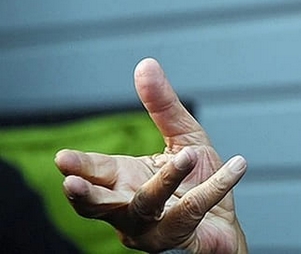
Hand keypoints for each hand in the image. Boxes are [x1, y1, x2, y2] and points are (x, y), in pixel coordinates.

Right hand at [55, 58, 247, 252]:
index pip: (97, 174)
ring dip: (164, 181)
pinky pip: (196, 210)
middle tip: (72, 183)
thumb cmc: (195, 180)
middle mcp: (130, 210)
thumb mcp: (183, 136)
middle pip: (101, 206)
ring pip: (147, 208)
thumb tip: (145, 64)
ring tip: (187, 156)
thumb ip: (162, 106)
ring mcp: (153, 229)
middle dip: (86, 195)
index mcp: (124, 183)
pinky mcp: (181, 238)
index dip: (80, 167)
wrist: (222, 223)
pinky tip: (238, 165)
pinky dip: (217, 186)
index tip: (62, 158)